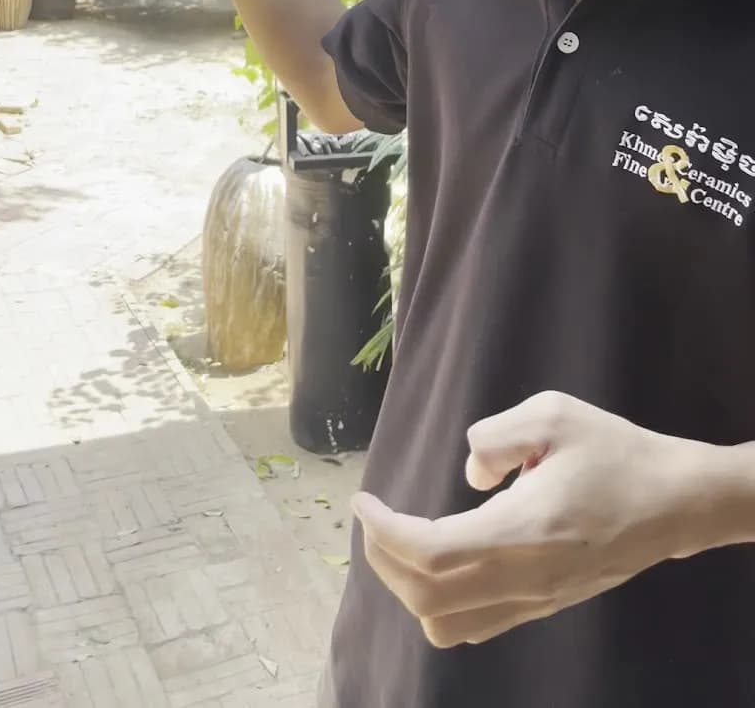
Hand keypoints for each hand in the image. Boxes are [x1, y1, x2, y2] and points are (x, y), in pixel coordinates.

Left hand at [354, 391, 713, 648]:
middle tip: (373, 518)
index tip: (364, 501)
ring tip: (401, 540)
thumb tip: (471, 474)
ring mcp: (535, 599)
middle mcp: (524, 577)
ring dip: (411, 586)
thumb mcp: (552, 414)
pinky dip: (441, 600)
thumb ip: (494, 437)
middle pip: (428, 598)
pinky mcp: (543, 605)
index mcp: (522, 531)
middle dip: (385, 559)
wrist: (673, 502)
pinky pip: (475, 624)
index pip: (432, 552)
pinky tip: (442, 558)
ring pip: (448, 624)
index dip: (385, 532)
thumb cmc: (614, 452)